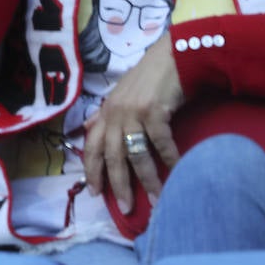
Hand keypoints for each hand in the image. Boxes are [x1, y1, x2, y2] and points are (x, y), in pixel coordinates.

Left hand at [82, 33, 184, 213]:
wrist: (172, 56)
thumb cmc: (148, 77)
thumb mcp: (121, 94)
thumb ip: (105, 113)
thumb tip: (87, 127)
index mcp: (106, 111)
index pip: (92, 146)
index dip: (92, 170)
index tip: (94, 193)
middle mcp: (115, 113)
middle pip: (112, 156)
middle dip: (118, 184)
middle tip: (124, 208)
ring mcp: (134, 112)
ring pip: (136, 155)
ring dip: (147, 180)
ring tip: (156, 200)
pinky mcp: (154, 111)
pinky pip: (161, 143)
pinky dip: (169, 159)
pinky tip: (177, 171)